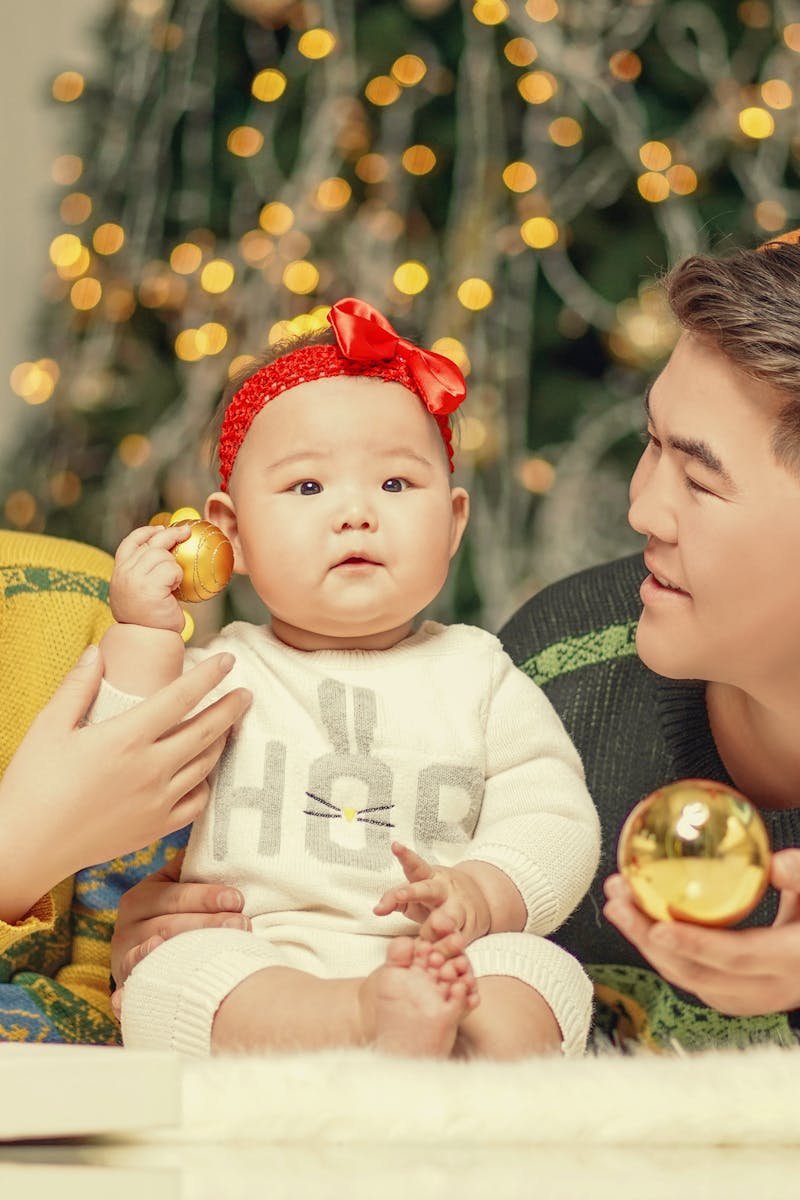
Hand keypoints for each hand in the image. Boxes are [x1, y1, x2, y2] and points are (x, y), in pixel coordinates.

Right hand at [0, 644, 250, 922]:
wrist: (27, 847)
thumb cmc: (32, 784)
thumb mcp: (48, 726)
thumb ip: (77, 686)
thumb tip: (96, 651)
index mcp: (125, 738)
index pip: (181, 697)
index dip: (209, 676)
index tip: (228, 661)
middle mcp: (150, 769)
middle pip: (206, 731)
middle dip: (231, 709)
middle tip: (247, 694)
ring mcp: (157, 801)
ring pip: (206, 765)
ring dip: (222, 742)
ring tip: (228, 727)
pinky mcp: (156, 828)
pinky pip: (196, 803)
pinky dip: (206, 783)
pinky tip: (203, 773)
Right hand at [110, 523, 189, 630]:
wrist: (148, 639)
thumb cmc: (150, 617)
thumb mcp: (140, 590)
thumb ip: (144, 571)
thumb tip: (164, 549)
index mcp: (119, 572)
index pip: (129, 543)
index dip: (146, 532)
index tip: (160, 528)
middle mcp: (124, 573)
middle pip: (151, 544)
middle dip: (171, 535)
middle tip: (186, 532)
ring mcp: (135, 579)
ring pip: (162, 555)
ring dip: (174, 566)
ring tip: (172, 583)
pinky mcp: (150, 586)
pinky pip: (171, 569)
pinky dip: (177, 577)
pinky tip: (174, 589)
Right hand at [110, 850, 251, 1008]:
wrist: (145, 962)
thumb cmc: (172, 919)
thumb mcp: (174, 892)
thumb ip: (191, 871)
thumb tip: (221, 835)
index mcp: (140, 898)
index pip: (174, 895)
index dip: (206, 896)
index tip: (237, 899)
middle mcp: (127, 928)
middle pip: (171, 926)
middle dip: (210, 924)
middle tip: (242, 924)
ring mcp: (125, 959)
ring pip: (159, 955)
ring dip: (194, 952)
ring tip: (228, 949)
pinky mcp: (127, 988)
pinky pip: (135, 987)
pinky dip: (146, 981)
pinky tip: (167, 975)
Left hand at [374, 842, 491, 945]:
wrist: (479, 900)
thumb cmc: (436, 898)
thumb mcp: (417, 893)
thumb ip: (396, 900)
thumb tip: (376, 910)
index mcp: (430, 877)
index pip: (415, 865)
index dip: (405, 856)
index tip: (395, 846)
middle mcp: (445, 890)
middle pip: (429, 889)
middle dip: (414, 892)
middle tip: (401, 896)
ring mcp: (460, 908)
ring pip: (452, 914)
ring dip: (443, 921)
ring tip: (437, 926)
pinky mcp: (470, 928)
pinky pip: (460, 939)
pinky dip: (452, 947)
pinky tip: (445, 953)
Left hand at [603, 849, 799, 1015]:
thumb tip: (776, 863)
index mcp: (792, 960)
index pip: (738, 956)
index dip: (696, 944)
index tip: (659, 926)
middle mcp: (772, 988)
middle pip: (699, 974)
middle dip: (650, 940)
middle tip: (618, 903)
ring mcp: (756, 997)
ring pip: (692, 981)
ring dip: (649, 946)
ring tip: (619, 906)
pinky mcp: (743, 995)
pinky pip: (696, 981)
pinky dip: (665, 955)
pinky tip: (642, 925)